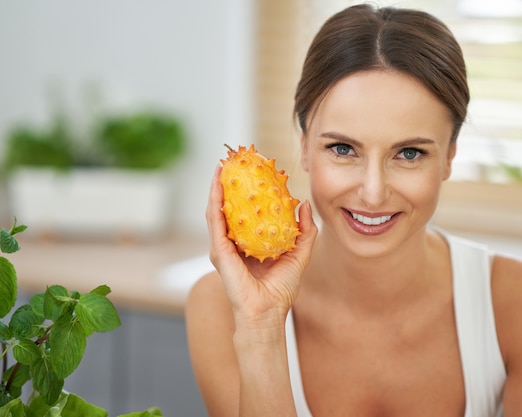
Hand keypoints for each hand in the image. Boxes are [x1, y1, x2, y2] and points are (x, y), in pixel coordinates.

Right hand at [206, 166, 317, 325]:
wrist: (267, 312)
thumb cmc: (281, 288)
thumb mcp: (299, 253)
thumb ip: (305, 230)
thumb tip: (304, 204)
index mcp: (251, 243)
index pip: (247, 212)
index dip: (249, 191)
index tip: (255, 172)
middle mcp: (234, 243)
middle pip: (230, 207)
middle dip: (230, 184)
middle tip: (234, 162)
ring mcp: (223, 246)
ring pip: (217, 210)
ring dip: (218, 187)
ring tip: (222, 166)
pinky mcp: (218, 250)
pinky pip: (215, 221)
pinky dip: (214, 201)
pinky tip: (217, 185)